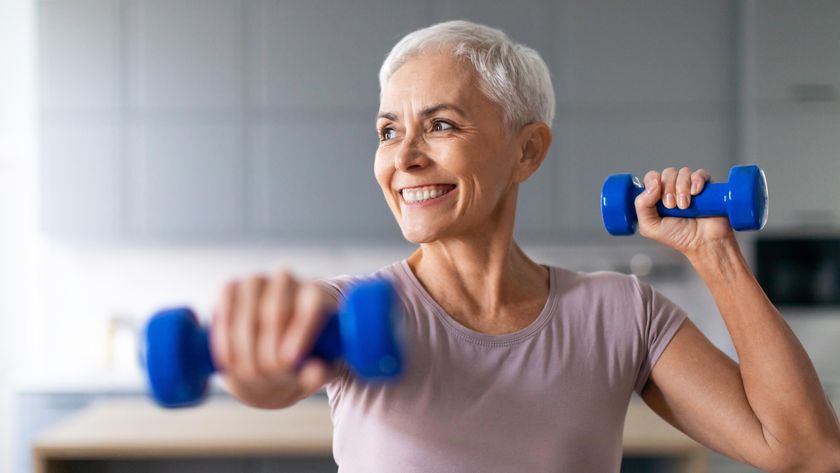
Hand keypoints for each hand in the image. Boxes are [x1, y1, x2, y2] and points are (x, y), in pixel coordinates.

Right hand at [211, 269, 337, 408]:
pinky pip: (224, 311)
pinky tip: (228, 360)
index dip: (300, 332)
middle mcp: (286, 280)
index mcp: (315, 293)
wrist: (270, 343)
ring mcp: (256, 281)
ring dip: (244, 349)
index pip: (310, 306)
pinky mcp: (230, 287)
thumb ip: (319, 373)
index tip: (291, 361)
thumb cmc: (298, 357)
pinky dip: (224, 338)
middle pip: (275, 313)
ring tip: (247, 375)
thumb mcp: (312, 367)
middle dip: (267, 351)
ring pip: (247, 314)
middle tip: (266, 377)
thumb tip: (316, 372)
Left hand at [634, 167, 735, 254]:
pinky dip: (696, 181)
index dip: (653, 183)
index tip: (658, 196)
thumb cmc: (679, 237)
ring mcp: (690, 187)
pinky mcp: (706, 186)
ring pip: (683, 172)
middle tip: (672, 206)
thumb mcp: (650, 227)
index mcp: (657, 197)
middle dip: (668, 189)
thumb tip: (650, 186)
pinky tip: (696, 193)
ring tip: (685, 206)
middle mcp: (673, 190)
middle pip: (667, 173)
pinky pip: (699, 174)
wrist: (704, 242)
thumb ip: (642, 206)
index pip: (652, 178)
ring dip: (682, 188)